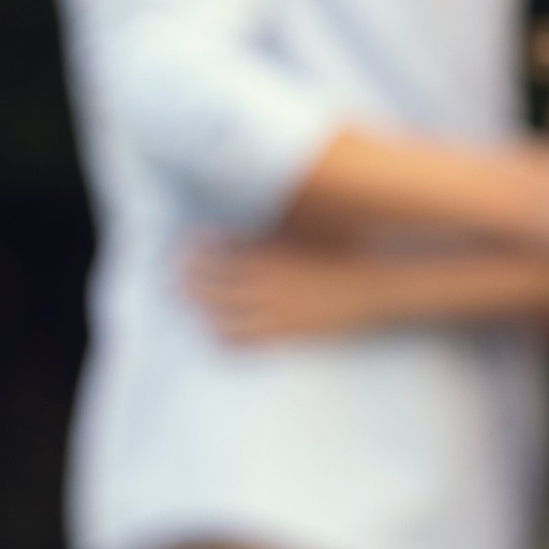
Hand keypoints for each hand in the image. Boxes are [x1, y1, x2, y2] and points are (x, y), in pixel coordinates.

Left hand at [182, 237, 373, 343]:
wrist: (378, 286)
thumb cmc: (345, 252)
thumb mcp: (309, 229)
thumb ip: (276, 225)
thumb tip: (255, 209)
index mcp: (270, 247)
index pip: (215, 246)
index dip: (191, 249)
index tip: (180, 250)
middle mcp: (266, 276)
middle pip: (207, 280)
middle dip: (185, 280)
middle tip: (171, 281)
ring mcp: (273, 306)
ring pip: (216, 312)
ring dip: (198, 309)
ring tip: (189, 307)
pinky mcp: (284, 332)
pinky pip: (239, 339)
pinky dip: (220, 336)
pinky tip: (215, 333)